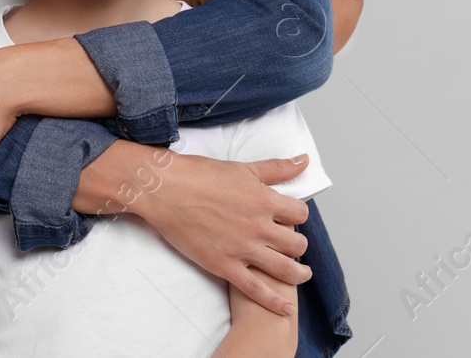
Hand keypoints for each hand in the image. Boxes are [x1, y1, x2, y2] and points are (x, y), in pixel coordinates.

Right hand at [130, 150, 311, 315]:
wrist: (167, 191)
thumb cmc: (201, 176)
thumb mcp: (245, 168)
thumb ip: (278, 168)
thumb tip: (304, 161)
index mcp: (265, 200)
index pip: (300, 214)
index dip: (299, 216)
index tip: (292, 219)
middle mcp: (258, 227)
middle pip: (296, 244)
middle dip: (299, 245)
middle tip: (292, 245)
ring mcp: (242, 249)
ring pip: (284, 268)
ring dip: (299, 274)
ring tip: (303, 275)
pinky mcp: (224, 266)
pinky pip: (256, 289)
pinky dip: (274, 302)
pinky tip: (286, 309)